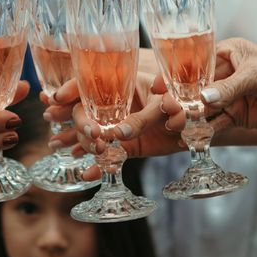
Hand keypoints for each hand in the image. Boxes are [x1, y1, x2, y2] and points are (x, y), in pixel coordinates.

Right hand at [45, 73, 184, 180]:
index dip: (69, 89)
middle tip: (71, 130)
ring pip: (92, 134)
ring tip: (66, 147)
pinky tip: (86, 173)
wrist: (202, 120)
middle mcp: (116, 105)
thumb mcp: (165, 101)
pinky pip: (110, 156)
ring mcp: (121, 126)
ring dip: (78, 141)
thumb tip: (126, 128)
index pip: (88, 83)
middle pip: (85, 111)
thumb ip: (149, 112)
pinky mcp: (130, 147)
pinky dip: (98, 165)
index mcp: (122, 84)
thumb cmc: (184, 98)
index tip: (53, 97)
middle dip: (75, 120)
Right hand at [166, 38, 256, 131]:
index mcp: (228, 53)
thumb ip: (229, 88)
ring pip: (203, 108)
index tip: (160, 85)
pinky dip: (205, 131)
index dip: (177, 75)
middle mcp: (225, 74)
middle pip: (196, 88)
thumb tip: (203, 99)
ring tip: (175, 126)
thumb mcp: (256, 75)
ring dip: (190, 117)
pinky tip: (191, 136)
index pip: (196, 64)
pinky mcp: (237, 115)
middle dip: (181, 99)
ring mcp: (230, 96)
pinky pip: (216, 123)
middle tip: (167, 110)